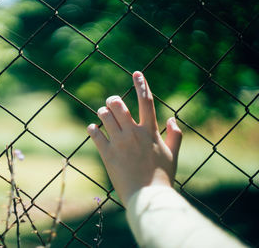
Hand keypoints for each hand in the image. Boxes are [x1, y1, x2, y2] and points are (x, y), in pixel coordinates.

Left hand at [87, 71, 181, 206]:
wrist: (148, 196)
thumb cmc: (162, 176)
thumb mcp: (173, 155)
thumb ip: (176, 135)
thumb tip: (172, 119)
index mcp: (150, 131)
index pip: (146, 101)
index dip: (141, 85)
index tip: (136, 73)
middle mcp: (133, 133)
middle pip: (119, 105)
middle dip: (113, 100)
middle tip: (112, 103)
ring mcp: (119, 143)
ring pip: (105, 116)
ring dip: (103, 112)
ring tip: (103, 115)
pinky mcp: (107, 153)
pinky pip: (95, 134)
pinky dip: (93, 129)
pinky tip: (94, 129)